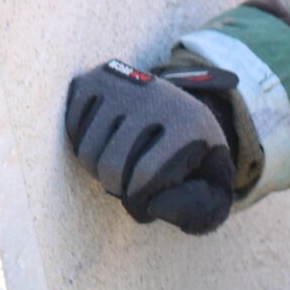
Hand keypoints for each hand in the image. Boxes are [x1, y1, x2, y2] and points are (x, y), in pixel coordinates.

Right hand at [64, 60, 238, 233]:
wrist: (181, 108)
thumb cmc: (196, 158)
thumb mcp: (216, 184)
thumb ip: (203, 208)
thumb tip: (156, 207)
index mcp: (189, 125)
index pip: (146, 175)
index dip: (140, 202)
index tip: (146, 208)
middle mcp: (154, 98)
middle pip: (111, 165)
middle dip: (117, 189)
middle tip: (130, 190)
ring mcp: (122, 86)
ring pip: (87, 151)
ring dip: (99, 172)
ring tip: (121, 170)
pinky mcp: (96, 80)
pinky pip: (72, 130)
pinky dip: (85, 147)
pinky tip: (107, 145)